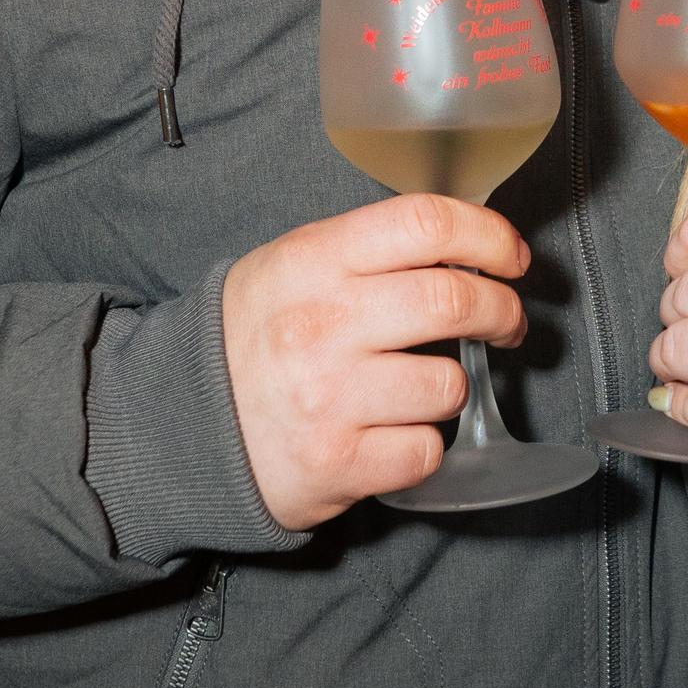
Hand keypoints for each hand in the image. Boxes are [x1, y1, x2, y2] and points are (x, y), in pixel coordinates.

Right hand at [222, 194, 530, 528]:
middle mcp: (322, 324)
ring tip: (421, 388)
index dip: (487, 235)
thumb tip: (464, 244)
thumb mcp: (290, 268)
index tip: (510, 255)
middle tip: (505, 322)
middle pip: (453, 300)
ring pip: (448, 385)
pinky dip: (421, 446)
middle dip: (500, 311)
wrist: (177, 428)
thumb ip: (368, 251)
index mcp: (313, 261)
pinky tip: (390, 434)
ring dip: (451, 388)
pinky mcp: (337, 463)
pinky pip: (425, 450)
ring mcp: (329, 398)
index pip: (424, 223)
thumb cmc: (250, 341)